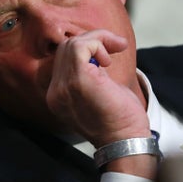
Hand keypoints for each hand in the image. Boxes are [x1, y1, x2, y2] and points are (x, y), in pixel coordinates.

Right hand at [46, 29, 149, 146]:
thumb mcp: (97, 94)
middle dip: (92, 40)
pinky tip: (109, 57)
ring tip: (115, 49)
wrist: (126, 141)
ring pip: (71, 44)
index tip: (108, 54)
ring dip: (97, 40)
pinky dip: (97, 42)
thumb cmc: (119, 120)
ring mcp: (63, 86)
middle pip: (65, 48)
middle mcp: (55, 92)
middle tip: (116, 47)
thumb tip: (96, 53)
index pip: (62, 59)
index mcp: (58, 96)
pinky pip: (80, 46)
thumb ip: (89, 76)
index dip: (85, 50)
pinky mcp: (78, 80)